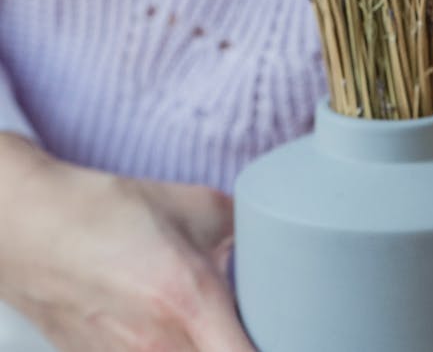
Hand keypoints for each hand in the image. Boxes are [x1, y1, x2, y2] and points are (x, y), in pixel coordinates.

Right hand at [0, 132, 254, 350]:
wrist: (31, 228)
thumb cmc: (107, 212)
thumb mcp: (195, 205)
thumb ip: (244, 229)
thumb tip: (276, 239)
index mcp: (190, 299)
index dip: (277, 348)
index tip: (291, 336)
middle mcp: (162, 346)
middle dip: (240, 343)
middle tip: (251, 322)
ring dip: (202, 343)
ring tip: (203, 320)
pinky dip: (169, 347)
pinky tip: (166, 326)